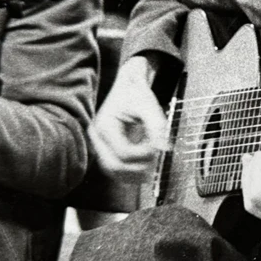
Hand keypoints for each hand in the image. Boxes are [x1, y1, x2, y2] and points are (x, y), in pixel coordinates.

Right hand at [89, 57, 167, 180]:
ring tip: (150, 168)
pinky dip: (127, 171)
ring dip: (132, 174)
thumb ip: (157, 128)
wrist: (126, 86)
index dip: (144, 155)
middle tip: (155, 161)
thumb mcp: (149, 107)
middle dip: (137, 168)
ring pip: (112, 171)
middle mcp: (96, 136)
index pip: (124, 153)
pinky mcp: (102, 147)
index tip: (158, 147)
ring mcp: (97, 143)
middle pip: (114, 166)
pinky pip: (112, 167)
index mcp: (105, 126)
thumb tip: (164, 149)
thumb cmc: (137, 94)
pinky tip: (142, 169)